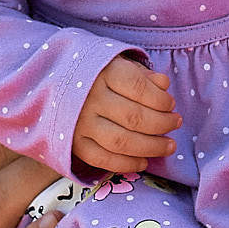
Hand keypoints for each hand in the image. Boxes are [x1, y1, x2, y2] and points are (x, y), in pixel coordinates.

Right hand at [73, 56, 181, 173]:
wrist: (52, 85)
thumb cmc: (95, 74)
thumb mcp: (117, 63)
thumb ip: (141, 74)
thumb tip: (164, 85)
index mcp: (103, 73)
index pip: (138, 87)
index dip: (160, 99)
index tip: (171, 104)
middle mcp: (89, 98)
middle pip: (133, 117)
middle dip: (162, 124)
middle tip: (176, 123)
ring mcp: (80, 123)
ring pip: (121, 142)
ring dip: (150, 147)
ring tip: (169, 146)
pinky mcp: (74, 144)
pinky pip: (102, 159)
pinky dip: (126, 164)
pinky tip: (144, 162)